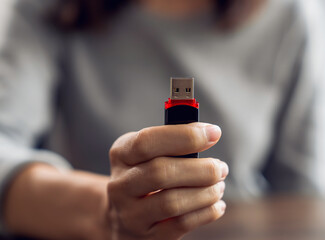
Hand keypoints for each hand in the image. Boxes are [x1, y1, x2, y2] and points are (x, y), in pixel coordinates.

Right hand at [107, 122, 227, 239]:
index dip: (184, 136)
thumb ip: (172, 142)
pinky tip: (216, 204)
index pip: (147, 141)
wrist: (124, 215)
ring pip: (172, 202)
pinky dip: (206, 212)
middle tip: (221, 168)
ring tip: (219, 186)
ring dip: (206, 192)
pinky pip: (181, 224)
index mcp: (121, 155)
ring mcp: (130, 214)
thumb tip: (208, 133)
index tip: (214, 133)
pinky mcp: (147, 237)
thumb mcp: (148, 153)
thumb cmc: (145, 175)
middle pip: (161, 172)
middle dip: (201, 169)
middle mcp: (120, 184)